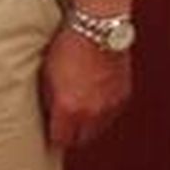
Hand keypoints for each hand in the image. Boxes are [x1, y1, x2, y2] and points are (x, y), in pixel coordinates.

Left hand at [40, 27, 132, 148]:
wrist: (97, 29)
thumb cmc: (68, 46)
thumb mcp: (47, 73)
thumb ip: (49, 100)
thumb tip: (48, 114)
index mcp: (69, 109)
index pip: (61, 139)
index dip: (54, 137)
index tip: (51, 131)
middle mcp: (91, 113)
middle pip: (81, 139)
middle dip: (72, 134)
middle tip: (64, 124)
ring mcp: (109, 107)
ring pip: (98, 129)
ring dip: (89, 124)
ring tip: (80, 109)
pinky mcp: (122, 97)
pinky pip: (111, 114)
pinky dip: (103, 111)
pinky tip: (95, 98)